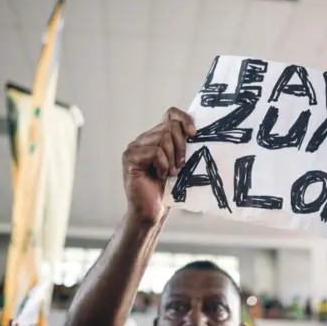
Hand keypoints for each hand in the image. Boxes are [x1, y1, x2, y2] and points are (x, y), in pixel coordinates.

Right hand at [122, 107, 195, 222]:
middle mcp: (144, 139)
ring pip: (163, 138)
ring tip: (169, 173)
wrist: (152, 212)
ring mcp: (134, 147)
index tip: (194, 134)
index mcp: (156, 137)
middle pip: (169, 126)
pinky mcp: (130, 157)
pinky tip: (160, 176)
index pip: (170, 114)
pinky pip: (155, 151)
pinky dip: (163, 165)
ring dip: (171, 158)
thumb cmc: (167, 190)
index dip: (184, 119)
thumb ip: (183, 145)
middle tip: (180, 165)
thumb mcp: (180, 162)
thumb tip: (196, 131)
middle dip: (181, 146)